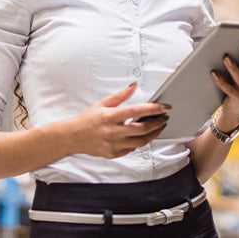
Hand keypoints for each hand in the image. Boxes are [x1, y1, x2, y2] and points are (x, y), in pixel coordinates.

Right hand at [49, 82, 170, 158]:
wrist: (72, 137)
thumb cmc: (87, 120)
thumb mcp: (102, 104)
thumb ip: (120, 95)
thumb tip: (134, 85)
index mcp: (110, 116)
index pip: (137, 111)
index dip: (154, 109)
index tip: (165, 107)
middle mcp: (112, 131)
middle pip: (143, 129)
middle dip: (158, 123)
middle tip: (164, 117)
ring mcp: (113, 144)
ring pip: (141, 142)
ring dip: (153, 134)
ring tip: (158, 127)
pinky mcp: (114, 153)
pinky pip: (133, 149)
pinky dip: (140, 142)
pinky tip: (142, 135)